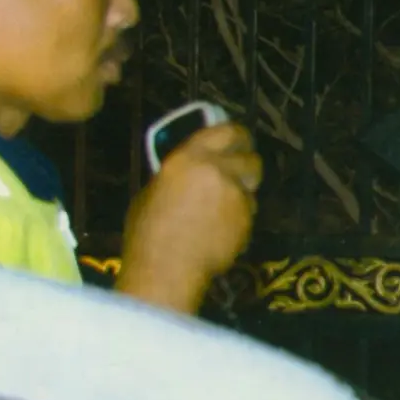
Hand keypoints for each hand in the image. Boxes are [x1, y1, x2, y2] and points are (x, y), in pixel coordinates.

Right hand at [116, 122, 261, 313]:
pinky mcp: (247, 219)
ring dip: (242, 194)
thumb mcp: (153, 192)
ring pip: (251, 188)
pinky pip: (248, 213)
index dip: (236, 135)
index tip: (239, 140)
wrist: (167, 269)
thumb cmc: (149, 233)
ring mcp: (236, 194)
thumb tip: (192, 171)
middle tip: (239, 173)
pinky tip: (219, 232)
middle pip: (250, 157)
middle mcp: (217, 169)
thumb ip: (179, 175)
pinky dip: (239, 219)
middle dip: (247, 164)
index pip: (225, 130)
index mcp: (188, 157)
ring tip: (221, 210)